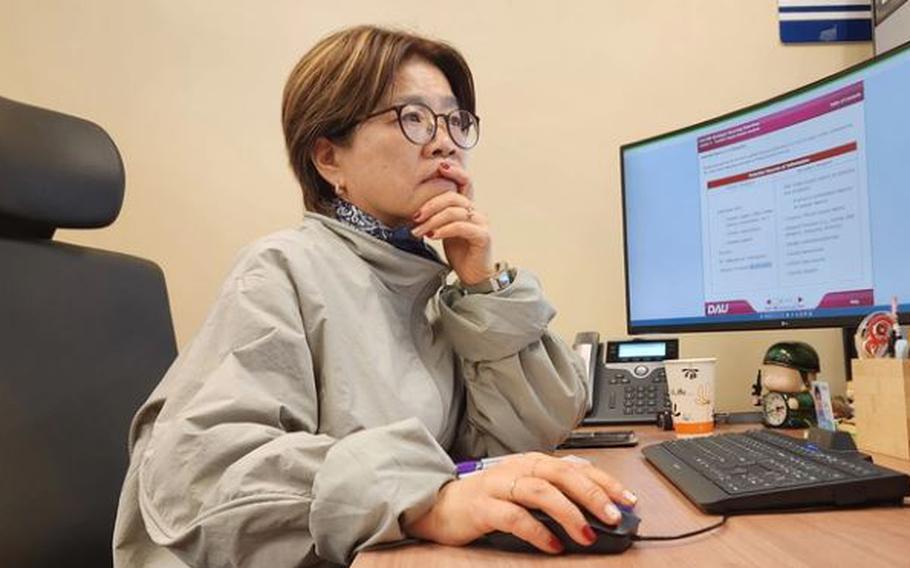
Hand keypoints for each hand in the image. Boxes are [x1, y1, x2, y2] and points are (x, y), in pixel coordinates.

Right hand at [403, 452, 637, 553]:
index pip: (576, 466)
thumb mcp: (525, 492)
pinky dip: (537, 531)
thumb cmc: (488, 500)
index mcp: (533, 463)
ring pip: (540, 491)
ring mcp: (499, 486)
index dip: (605, 482)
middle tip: (614, 517)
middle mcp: (518, 468)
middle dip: (593, 495)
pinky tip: (553, 546)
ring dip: (569, 513)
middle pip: (562, 474)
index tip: (628, 500)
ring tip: (587, 534)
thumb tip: (596, 508)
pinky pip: (514, 516)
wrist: (440, 506)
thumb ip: (555, 494)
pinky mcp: (482, 507)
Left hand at [411, 162, 493, 284]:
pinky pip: (461, 226)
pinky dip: (444, 229)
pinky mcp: (483, 236)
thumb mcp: (444, 230)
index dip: (454, 171)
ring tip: (419, 231)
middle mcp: (477, 212)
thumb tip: (415, 208)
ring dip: (432, 221)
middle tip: (415, 217)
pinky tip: (432, 236)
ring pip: (454, 212)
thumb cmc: (459, 253)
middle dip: (430, 205)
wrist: (473, 276)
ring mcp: (481, 223)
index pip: (464, 182)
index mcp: (468, 207)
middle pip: (453, 197)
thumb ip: (437, 217)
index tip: (438, 167)